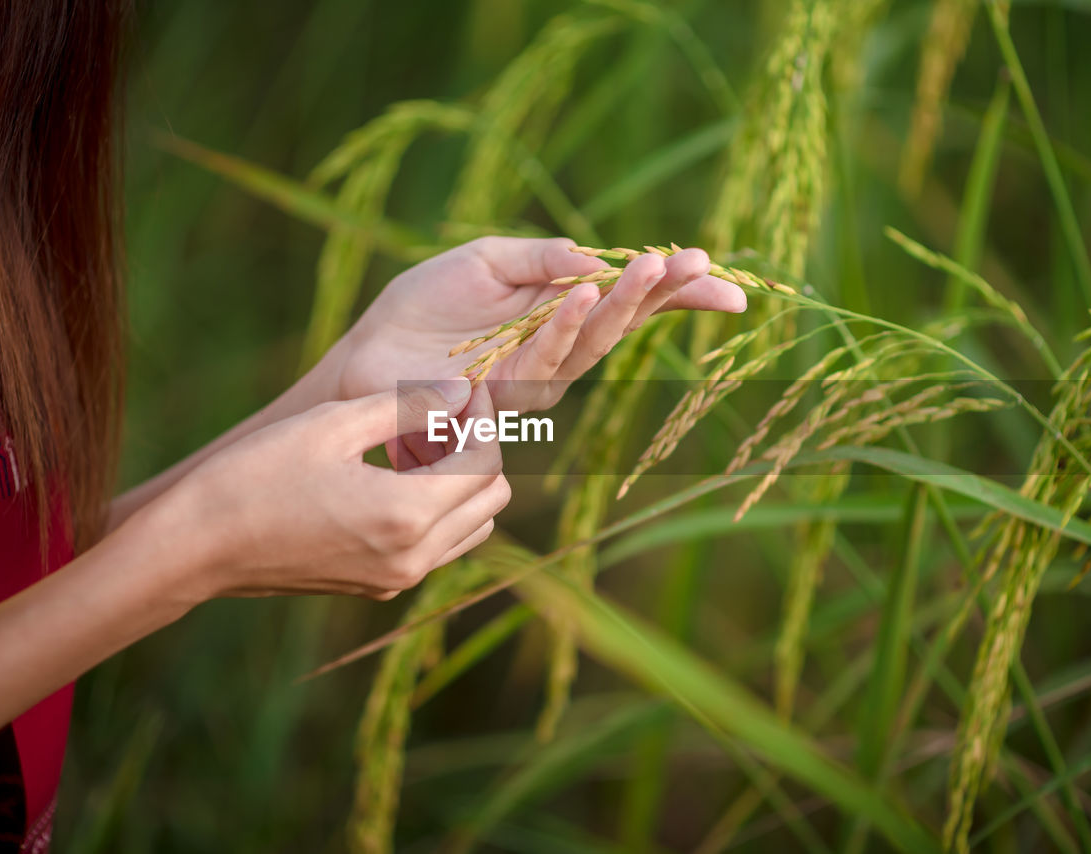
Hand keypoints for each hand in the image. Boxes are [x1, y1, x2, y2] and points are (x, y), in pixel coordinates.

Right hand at [169, 378, 509, 601]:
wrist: (197, 547)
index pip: (486, 464)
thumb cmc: (256, 475)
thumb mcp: (333, 425)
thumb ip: (408, 406)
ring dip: (462, 483)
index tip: (466, 390)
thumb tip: (463, 390)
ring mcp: (398, 579)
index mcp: (406, 516)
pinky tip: (399, 474)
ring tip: (421, 442)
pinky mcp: (380, 586)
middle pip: (492, 500)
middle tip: (446, 413)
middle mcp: (413, 558)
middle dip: (480, 451)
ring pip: (473, 527)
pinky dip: (438, 509)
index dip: (484, 420)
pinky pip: (439, 546)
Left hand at [332, 237, 746, 412]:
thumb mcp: (486, 260)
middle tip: (702, 265)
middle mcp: (558, 347)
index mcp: (559, 309)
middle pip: (624, 321)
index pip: (628, 298)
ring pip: (592, 341)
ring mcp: (536, 376)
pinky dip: (565, 324)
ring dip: (624, 304)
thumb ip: (540, 258)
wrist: (369, 354)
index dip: (674, 291)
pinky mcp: (503, 395)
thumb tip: (596, 259)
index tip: (721, 273)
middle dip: (665, 294)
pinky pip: (542, 357)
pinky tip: (586, 292)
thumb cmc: (426, 306)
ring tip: (654, 268)